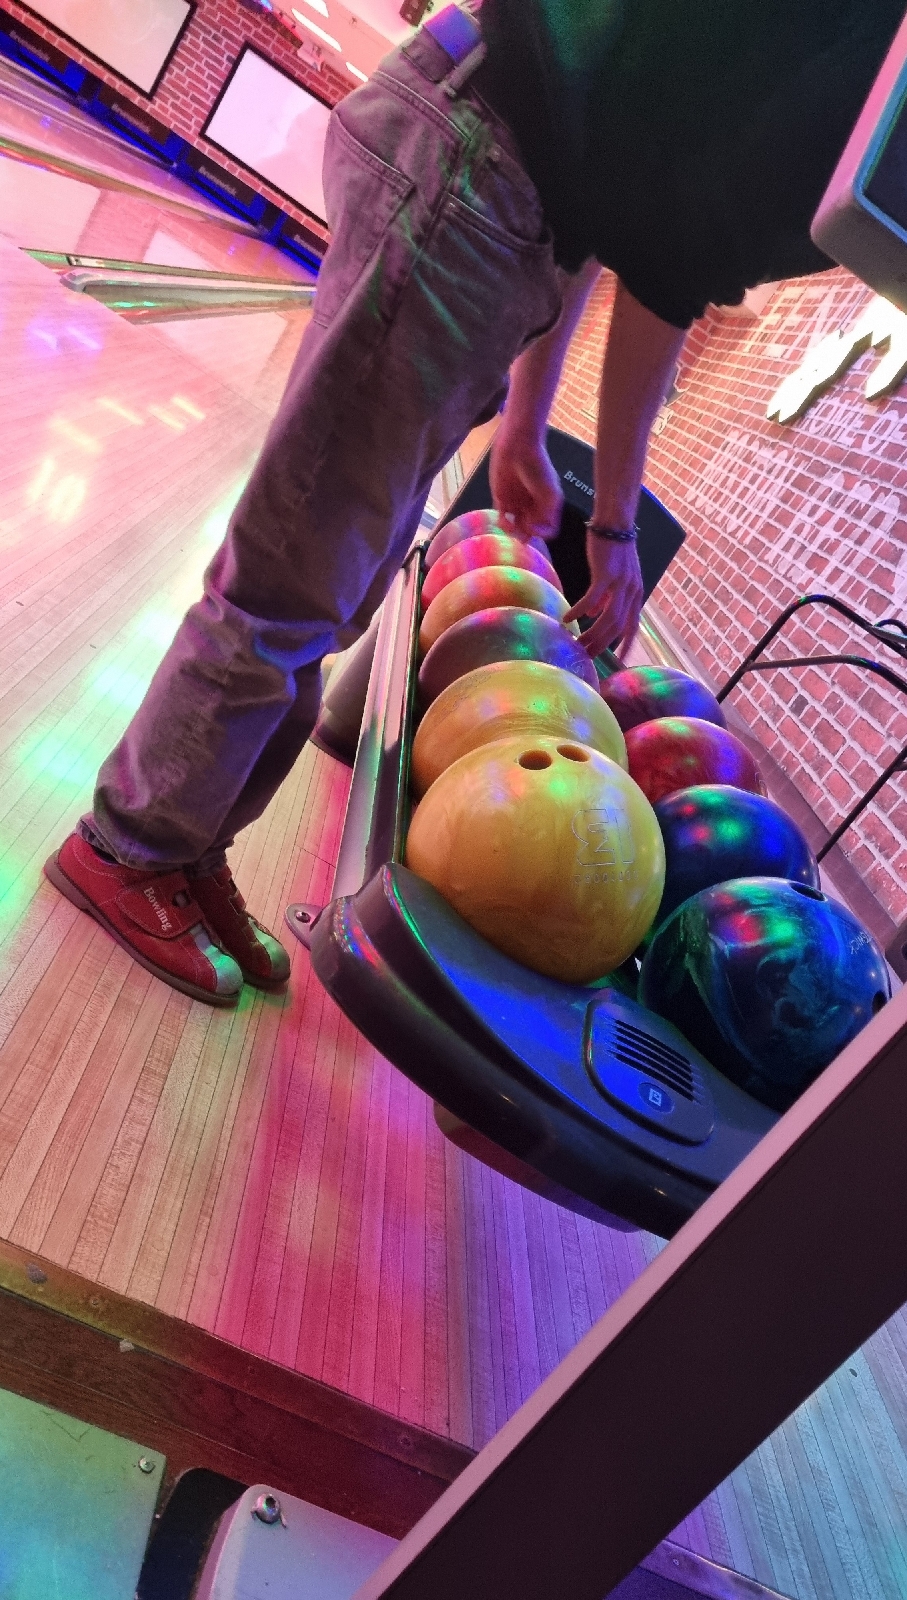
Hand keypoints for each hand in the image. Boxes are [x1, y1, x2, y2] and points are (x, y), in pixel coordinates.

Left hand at [489, 427, 562, 541]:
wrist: (518, 447)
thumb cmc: (537, 467)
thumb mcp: (551, 492)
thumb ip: (548, 513)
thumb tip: (537, 529)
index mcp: (547, 506)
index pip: (548, 529)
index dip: (543, 533)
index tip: (535, 528)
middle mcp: (533, 507)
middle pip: (532, 530)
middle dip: (528, 533)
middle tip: (524, 529)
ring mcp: (518, 504)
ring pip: (517, 527)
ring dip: (515, 532)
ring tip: (513, 527)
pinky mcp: (502, 499)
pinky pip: (503, 518)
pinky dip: (504, 524)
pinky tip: (505, 521)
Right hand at [564, 531, 643, 656]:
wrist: (614, 522)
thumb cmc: (612, 547)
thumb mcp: (614, 575)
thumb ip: (607, 597)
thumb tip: (594, 615)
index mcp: (635, 593)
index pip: (633, 626)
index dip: (626, 645)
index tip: (617, 661)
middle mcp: (631, 592)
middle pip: (618, 628)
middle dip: (602, 645)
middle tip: (586, 657)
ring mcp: (620, 584)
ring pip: (607, 619)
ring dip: (591, 634)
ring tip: (577, 643)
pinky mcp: (606, 575)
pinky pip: (592, 599)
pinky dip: (579, 611)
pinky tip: (567, 618)